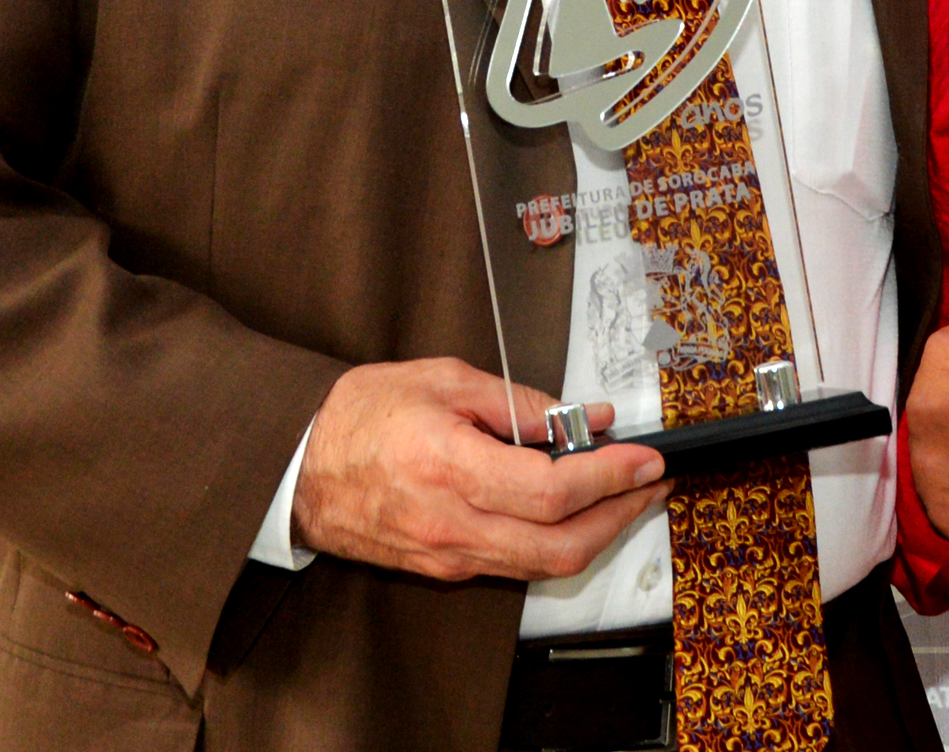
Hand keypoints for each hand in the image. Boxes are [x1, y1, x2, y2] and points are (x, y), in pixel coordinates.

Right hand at [290, 358, 668, 582]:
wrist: (297, 469)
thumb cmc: (359, 416)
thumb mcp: (443, 380)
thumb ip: (517, 402)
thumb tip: (578, 419)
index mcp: (450, 467)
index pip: (553, 490)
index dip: (610, 478)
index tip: (644, 459)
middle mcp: (452, 523)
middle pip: (561, 545)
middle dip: (620, 517)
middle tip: (650, 484)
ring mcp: (448, 554)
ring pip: (543, 565)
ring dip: (596, 534)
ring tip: (625, 497)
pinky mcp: (444, 569)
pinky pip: (514, 564)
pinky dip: (556, 541)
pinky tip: (573, 511)